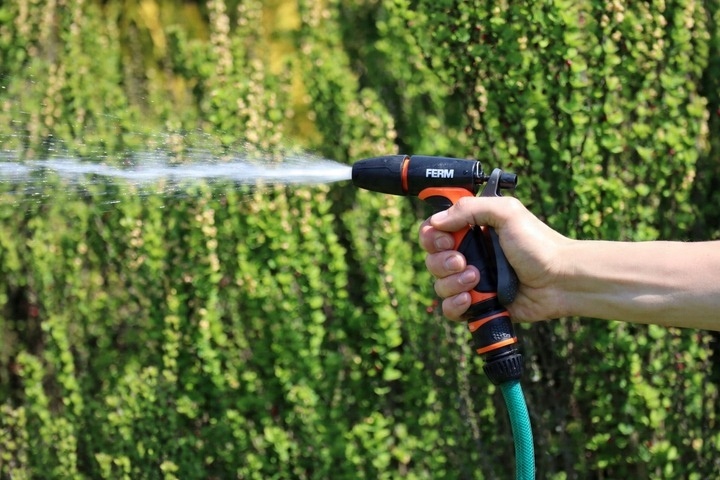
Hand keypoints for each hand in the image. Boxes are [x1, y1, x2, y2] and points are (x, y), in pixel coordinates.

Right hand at [419, 196, 571, 321]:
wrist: (560, 281)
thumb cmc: (539, 245)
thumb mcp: (507, 213)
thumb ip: (470, 208)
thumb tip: (436, 221)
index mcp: (472, 231)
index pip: (434, 232)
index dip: (432, 236)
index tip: (445, 239)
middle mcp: (469, 255)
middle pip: (432, 259)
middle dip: (442, 261)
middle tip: (463, 261)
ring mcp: (472, 282)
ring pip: (439, 285)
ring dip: (452, 282)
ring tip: (477, 279)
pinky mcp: (478, 305)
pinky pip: (450, 309)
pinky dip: (454, 305)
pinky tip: (470, 299)